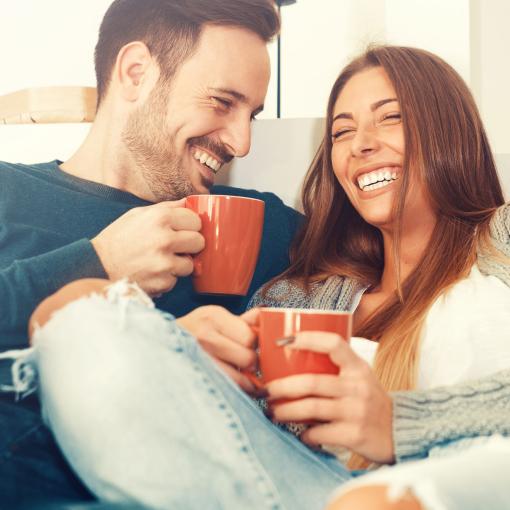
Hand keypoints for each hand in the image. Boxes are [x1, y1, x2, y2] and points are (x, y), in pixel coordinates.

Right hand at [91, 200, 203, 296]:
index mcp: (160, 218)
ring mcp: (164, 263)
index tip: (182, 231)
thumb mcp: (137, 215)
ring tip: (160, 261)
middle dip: (190, 245)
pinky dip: (166, 279)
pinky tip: (151, 273)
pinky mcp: (162, 282)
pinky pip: (175, 280)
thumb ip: (166, 208)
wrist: (96, 266)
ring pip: (190, 264)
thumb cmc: (118, 239)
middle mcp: (164, 239)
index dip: (190, 227)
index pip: (196, 221)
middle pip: (199, 242)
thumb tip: (189, 202)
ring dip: (179, 265)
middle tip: (175, 247)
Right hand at [176, 307, 260, 393]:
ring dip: (246, 381)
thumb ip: (242, 320)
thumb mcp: (214, 318)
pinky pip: (228, 391)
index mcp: (213, 316)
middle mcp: (204, 336)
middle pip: (248, 358)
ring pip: (240, 380)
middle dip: (252, 363)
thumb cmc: (191, 332)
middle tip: (246, 364)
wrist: (157, 346)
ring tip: (243, 378)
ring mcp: (198, 359)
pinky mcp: (195, 380)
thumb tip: (267, 317)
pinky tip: (233, 387)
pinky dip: (235, 392)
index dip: (255, 345)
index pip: (251, 337)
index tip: (252, 348)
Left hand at [265, 332, 394, 463]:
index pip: (333, 343)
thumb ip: (335, 368)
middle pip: (311, 382)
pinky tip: (299, 434)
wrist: (400, 433)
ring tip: (272, 412)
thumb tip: (291, 361)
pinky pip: (319, 433)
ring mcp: (357, 411)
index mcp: (358, 367)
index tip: (283, 340)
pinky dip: (304, 434)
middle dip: (281, 387)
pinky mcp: (355, 435)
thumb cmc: (369, 401)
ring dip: (285, 411)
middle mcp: (358, 386)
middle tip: (264, 391)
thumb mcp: (359, 378)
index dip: (307, 338)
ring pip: (311, 408)